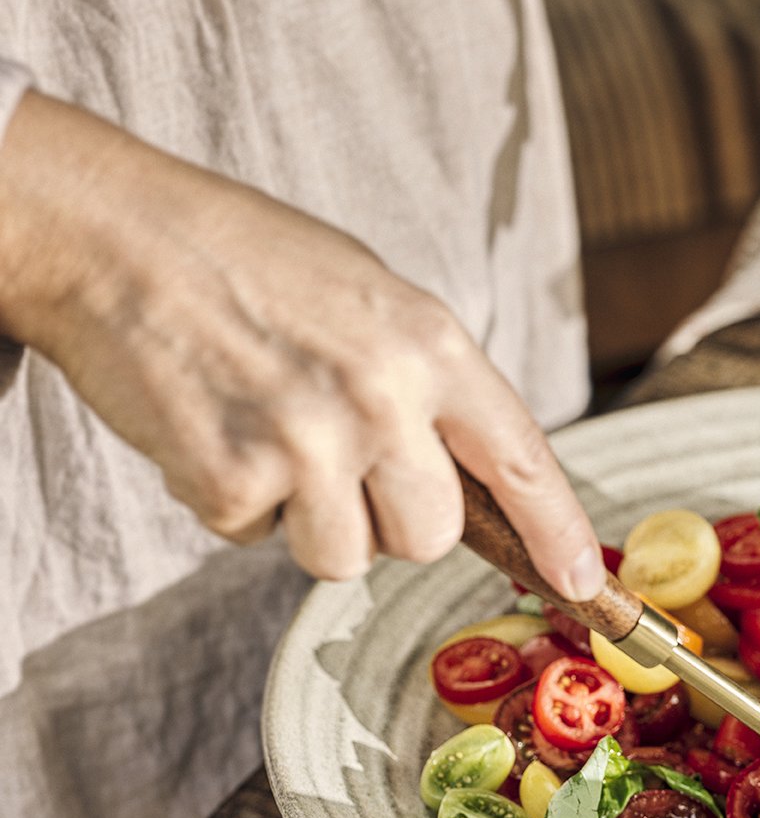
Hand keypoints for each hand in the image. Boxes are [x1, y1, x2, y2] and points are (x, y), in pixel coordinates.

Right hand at [0, 95, 605, 595]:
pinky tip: (214, 428)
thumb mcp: (376, 299)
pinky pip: (256, 539)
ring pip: (346, 556)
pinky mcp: (232, 477)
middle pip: (430, 537)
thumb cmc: (248, 260)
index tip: (583, 582)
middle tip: (337, 458)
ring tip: (269, 434)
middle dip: (390, 521)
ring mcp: (311, 442)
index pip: (522, 459)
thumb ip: (429, 383)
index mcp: (434, 346)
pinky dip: (231, 502)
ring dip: (309, 520)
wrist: (119, 234)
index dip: (559, 532)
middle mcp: (386, 398)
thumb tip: (472, 472)